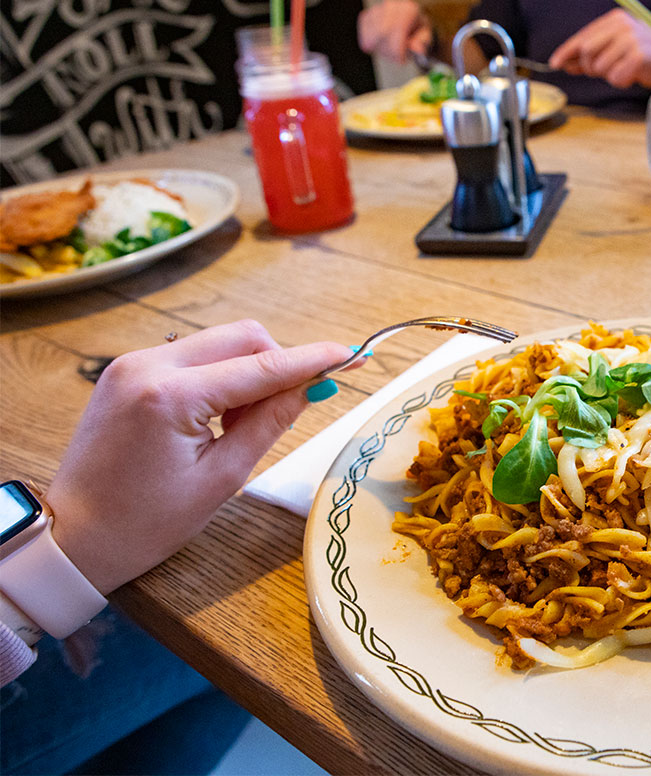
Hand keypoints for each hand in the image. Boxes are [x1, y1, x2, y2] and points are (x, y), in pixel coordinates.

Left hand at [45, 320, 352, 594]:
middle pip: (242, 337)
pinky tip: (216, 418)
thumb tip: (312, 387)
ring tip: (241, 426)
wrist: (73, 536)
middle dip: (279, 363)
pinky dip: (220, 377)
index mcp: (170, 397)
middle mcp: (148, 365)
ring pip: (219, 343)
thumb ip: (270, 423)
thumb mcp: (221, 479)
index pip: (261, 366)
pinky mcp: (127, 370)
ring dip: (249, 372)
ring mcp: (133, 363)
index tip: (353, 354)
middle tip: (292, 408)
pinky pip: (194, 357)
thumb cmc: (144, 522)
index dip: (313, 360)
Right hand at [358, 0, 432, 63]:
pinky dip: (371, 46)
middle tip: (396, 59)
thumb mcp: (426, 39)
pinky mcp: (366, 16)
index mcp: (409, 9)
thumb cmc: (418, 33)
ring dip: (381, 50)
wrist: (409, 23)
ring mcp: (377, 9)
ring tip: (391, 52)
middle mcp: (391, 6)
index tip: (401, 60)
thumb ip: (422, 43)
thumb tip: (417, 49)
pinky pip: (363, 36)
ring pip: (371, 37)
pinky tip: (382, 46)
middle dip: (389, 51)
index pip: (397, 29)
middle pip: (382, 33)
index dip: (397, 49)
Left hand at [548, 9, 650, 89]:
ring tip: (623, 71)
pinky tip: (631, 76)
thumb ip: (592, 54)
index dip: (566, 51)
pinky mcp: (639, 56)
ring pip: (600, 67)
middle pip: (587, 51)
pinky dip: (620, 81)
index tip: (554, 63)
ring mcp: (631, 40)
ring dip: (608, 75)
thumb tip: (566, 63)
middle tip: (600, 72)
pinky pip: (615, 77)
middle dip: (588, 67)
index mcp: (614, 20)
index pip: (583, 36)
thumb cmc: (643, 54)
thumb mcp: (615, 49)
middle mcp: (622, 26)